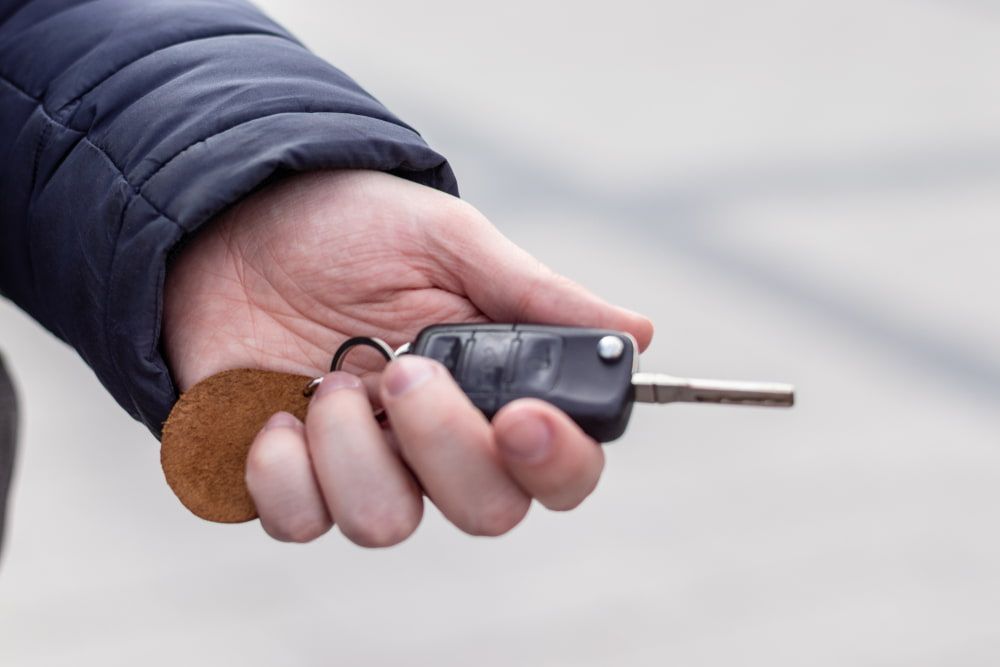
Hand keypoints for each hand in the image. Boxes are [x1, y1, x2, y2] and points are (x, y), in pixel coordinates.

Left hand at [164, 170, 652, 545]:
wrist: (238, 221)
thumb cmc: (352, 226)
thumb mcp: (449, 239)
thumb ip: (535, 294)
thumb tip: (639, 332)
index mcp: (493, 390)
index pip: (560, 469)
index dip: (556, 462)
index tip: (520, 417)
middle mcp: (437, 445)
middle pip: (487, 511)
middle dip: (444, 443)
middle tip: (405, 367)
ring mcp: (364, 469)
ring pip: (387, 524)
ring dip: (353, 445)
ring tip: (331, 374)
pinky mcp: (289, 481)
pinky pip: (298, 521)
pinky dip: (280, 468)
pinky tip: (274, 406)